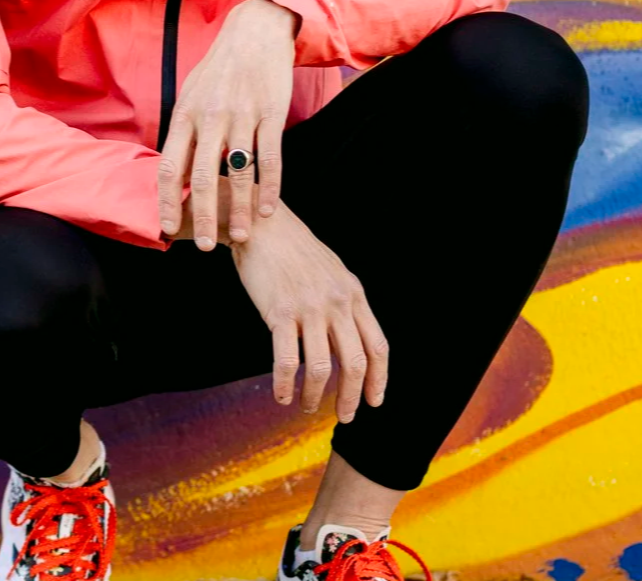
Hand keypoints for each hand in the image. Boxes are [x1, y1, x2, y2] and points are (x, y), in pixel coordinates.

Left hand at [158, 0, 298, 248]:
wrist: (254, 33)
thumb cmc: (218, 69)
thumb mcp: (191, 95)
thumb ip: (183, 133)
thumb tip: (174, 173)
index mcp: (186, 114)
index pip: (171, 166)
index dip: (167, 201)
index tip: (166, 228)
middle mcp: (211, 117)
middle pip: (204, 176)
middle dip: (202, 215)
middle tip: (203, 246)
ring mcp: (242, 115)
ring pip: (240, 172)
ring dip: (241, 209)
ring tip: (243, 235)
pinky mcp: (271, 113)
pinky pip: (271, 157)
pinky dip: (270, 186)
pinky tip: (269, 209)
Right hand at [230, 205, 388, 422]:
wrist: (263, 225)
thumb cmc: (295, 253)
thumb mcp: (332, 274)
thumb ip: (343, 307)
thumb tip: (345, 347)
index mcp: (354, 294)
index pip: (377, 346)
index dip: (379, 379)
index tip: (374, 401)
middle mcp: (336, 302)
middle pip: (354, 362)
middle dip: (351, 397)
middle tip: (343, 416)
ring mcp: (309, 307)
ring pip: (320, 367)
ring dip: (314, 395)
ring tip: (306, 406)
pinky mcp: (280, 311)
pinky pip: (287, 360)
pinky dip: (285, 384)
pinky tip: (282, 396)